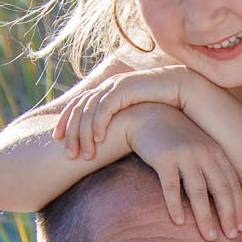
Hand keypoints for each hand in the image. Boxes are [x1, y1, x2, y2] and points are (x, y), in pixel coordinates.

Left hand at [53, 65, 200, 160]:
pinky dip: (99, 123)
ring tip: (85, 154)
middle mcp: (106, 88)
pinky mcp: (125, 88)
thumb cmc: (162, 107)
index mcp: (105, 93)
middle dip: (70, 132)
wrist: (184, 90)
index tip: (58, 142)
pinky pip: (105, 107)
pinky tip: (98, 140)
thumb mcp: (135, 118)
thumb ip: (120, 126)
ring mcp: (115, 86)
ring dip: (84, 133)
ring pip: (88, 110)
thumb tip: (108, 144)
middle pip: (77, 109)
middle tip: (68, 154)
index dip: (64, 123)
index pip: (76, 107)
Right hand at [122, 104, 241, 241]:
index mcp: (216, 152)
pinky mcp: (164, 158)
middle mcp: (204, 153)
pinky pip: (171, 186)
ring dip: (205, 217)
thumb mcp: (200, 148)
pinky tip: (179, 222)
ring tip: (209, 237)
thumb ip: (212, 168)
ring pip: (198, 191)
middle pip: (221, 189)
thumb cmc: (176, 138)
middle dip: (228, 215)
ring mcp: (184, 155)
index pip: (232, 184)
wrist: (148, 116)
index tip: (240, 228)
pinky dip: (176, 205)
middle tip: (231, 237)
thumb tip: (223, 199)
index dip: (238, 207)